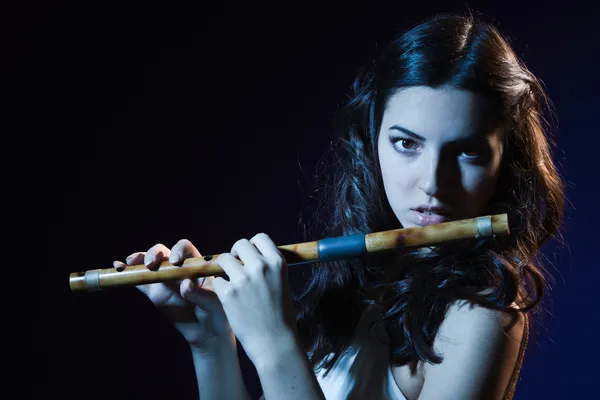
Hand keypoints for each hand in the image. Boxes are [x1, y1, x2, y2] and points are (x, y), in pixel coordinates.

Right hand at [113, 239, 232, 349]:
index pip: (185, 249)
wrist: (208, 333)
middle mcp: (179, 268)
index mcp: (196, 265)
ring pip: (149, 263)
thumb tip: (185, 284)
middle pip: (164, 252)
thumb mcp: (214, 304)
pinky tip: (118, 267)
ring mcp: (165, 279)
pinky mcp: (154, 292)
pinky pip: (139, 280)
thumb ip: (200, 293)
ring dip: (139, 259)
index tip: (175, 262)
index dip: (178, 251)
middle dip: (155, 253)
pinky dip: (128, 273)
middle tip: (151, 264)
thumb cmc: (218, 314)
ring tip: (129, 263)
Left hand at [211, 233, 298, 365]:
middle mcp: (260, 267)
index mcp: (277, 262)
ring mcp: (243, 279)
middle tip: (236, 267)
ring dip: (224, 268)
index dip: (253, 246)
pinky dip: (220, 288)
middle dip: (236, 254)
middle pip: (239, 244)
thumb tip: (253, 255)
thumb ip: (268, 267)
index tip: (249, 257)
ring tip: (230, 282)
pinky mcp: (228, 293)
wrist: (274, 341)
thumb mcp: (282, 283)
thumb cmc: (280, 315)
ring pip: (223, 258)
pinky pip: (216, 280)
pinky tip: (228, 298)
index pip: (260, 238)